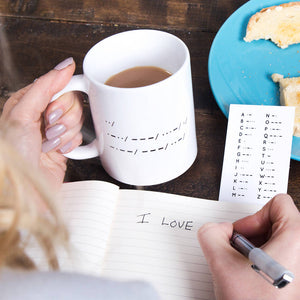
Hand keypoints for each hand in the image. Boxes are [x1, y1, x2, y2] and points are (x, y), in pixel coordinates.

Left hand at [0, 57, 82, 188]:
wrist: (26, 186)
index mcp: (29, 101)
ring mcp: (56, 129)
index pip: (58, 86)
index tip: (52, 113)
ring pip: (78, 120)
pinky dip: (71, 145)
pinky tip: (58, 150)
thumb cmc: (15, 154)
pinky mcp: (66, 144)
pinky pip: (80, 136)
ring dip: (65, 134)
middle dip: (62, 119)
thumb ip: (44, 87)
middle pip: (72, 103)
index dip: (60, 100)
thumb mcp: (22, 114)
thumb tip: (65, 66)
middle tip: (48, 130)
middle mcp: (43, 114)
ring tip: (49, 144)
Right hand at [197, 194, 299, 299]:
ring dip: (256, 251)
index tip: (243, 237)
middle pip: (277, 222)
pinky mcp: (298, 278)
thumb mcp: (221, 264)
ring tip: (247, 270)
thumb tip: (217, 229)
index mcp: (297, 240)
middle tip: (241, 255)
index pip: (278, 203)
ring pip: (278, 241)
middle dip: (252, 236)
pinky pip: (282, 257)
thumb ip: (210, 233)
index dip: (253, 217)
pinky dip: (264, 263)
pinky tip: (254, 280)